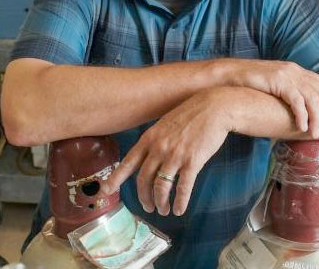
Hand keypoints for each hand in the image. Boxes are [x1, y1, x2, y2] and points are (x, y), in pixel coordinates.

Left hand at [101, 89, 228, 216]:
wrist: (213, 107)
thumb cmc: (190, 115)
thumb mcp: (165, 124)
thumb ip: (155, 140)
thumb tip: (147, 158)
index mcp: (150, 138)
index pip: (128, 162)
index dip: (115, 178)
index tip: (105, 191)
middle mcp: (159, 147)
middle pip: (144, 180)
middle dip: (144, 198)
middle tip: (148, 207)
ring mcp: (175, 155)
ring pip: (161, 186)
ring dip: (161, 202)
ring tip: (164, 210)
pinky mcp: (193, 161)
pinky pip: (183, 188)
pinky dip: (180, 202)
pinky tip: (179, 209)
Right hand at [234, 60, 318, 137]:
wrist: (231, 75)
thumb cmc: (250, 83)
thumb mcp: (274, 83)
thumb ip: (287, 89)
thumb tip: (297, 104)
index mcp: (295, 69)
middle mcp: (294, 70)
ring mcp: (287, 75)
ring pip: (311, 97)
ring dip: (316, 117)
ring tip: (317, 133)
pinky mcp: (278, 81)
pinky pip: (296, 100)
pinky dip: (302, 115)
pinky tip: (303, 126)